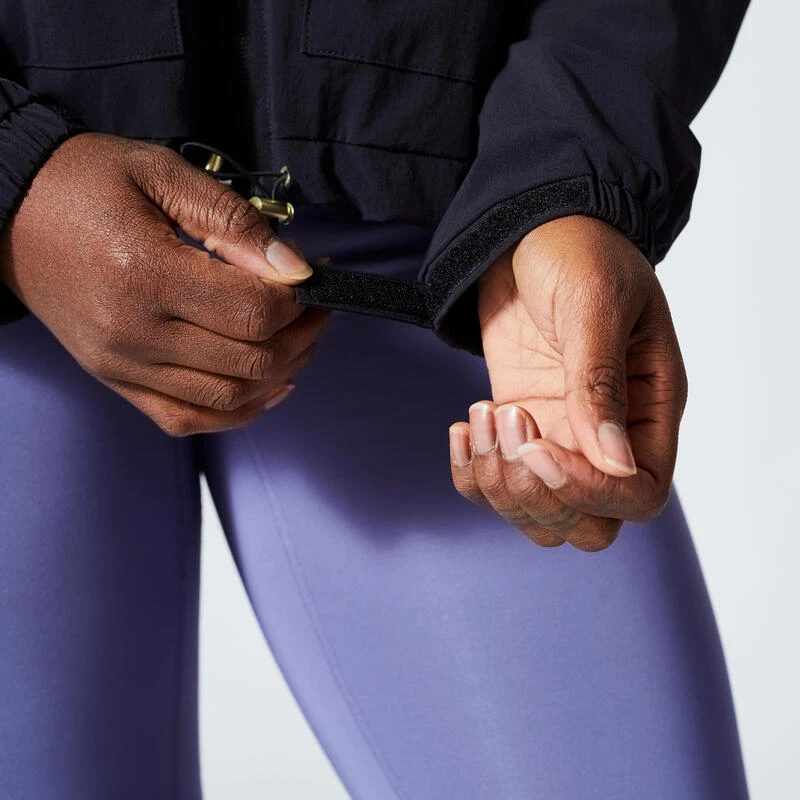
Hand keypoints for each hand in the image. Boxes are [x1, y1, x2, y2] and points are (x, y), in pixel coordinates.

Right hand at [0, 132, 329, 434]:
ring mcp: (123, 366)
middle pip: (251, 361)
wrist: (9, 211)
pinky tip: (269, 387)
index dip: (298, 299)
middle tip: (317, 308)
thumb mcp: (163, 175)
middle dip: (302, 336)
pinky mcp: (117, 381)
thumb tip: (296, 268)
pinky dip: (238, 412)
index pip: (253, 312)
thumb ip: (235, 223)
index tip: (311, 275)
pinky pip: (187, 419)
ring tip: (299, 340)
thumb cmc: (86, 182)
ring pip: (229, 398)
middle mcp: (134, 332)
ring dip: (281, 373)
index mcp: (146, 273)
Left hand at [449, 216, 687, 550]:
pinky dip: (471, 473)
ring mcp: (558, 437)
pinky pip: (495, 486)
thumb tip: (615, 464)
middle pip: (589, 523)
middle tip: (508, 421)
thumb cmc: (577, 251)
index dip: (589, 490)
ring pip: (539, 515)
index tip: (537, 446)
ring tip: (483, 412)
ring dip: (498, 483)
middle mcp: (607, 435)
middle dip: (537, 494)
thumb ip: (600, 383)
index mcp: (649, 408)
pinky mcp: (517, 429)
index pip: (640, 494)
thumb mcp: (593, 306)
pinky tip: (463, 425)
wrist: (529, 229)